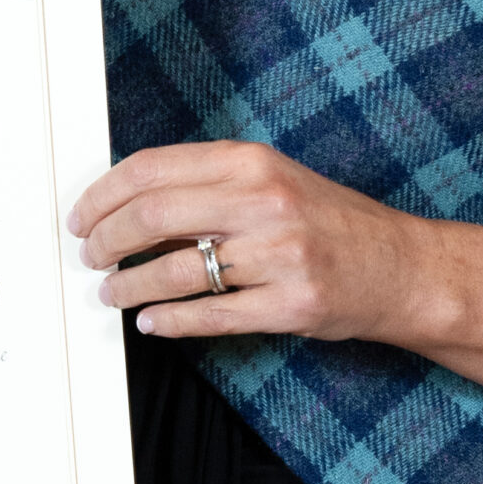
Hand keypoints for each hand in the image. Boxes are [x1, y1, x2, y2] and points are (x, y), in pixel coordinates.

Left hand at [69, 141, 428, 340]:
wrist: (400, 266)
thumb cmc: (329, 221)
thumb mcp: (273, 179)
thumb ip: (209, 182)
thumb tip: (128, 202)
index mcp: (253, 161)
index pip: (152, 169)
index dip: (103, 195)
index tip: (82, 217)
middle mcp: (264, 201)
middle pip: (152, 217)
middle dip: (105, 242)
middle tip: (90, 257)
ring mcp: (278, 255)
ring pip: (173, 272)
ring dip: (128, 287)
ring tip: (112, 293)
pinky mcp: (290, 305)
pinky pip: (210, 316)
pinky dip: (169, 322)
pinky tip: (151, 322)